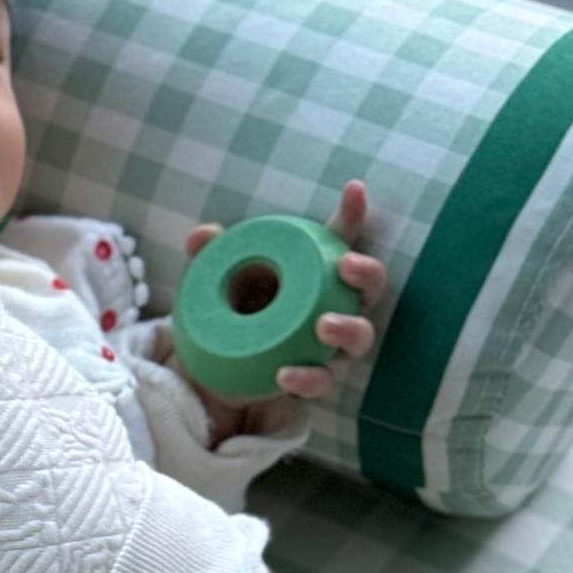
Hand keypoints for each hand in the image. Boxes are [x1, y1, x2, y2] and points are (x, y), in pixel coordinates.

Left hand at [179, 178, 387, 431]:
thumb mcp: (212, 285)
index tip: (353, 190)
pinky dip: (307, 378)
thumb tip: (205, 235)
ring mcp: (326, 348)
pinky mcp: (311, 383)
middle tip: (347, 266)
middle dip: (367, 274)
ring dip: (348, 329)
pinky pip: (320, 383)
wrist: (209, 377)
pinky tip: (285, 374)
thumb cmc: (227, 317)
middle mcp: (330, 308)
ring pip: (360, 339)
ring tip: (325, 325)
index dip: (351, 216)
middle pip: (367, 289)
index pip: (339, 241)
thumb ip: (210, 257)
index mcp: (311, 275)